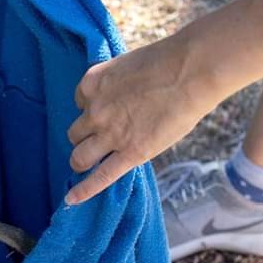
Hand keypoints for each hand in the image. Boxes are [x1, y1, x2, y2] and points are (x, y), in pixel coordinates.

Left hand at [63, 0, 262, 204]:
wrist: (191, 69)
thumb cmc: (169, 62)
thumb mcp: (129, 66)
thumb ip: (117, 85)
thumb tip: (122, 98)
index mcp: (92, 84)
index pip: (80, 102)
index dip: (93, 108)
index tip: (108, 109)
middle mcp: (95, 110)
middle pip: (75, 133)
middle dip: (86, 137)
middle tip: (101, 138)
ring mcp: (111, 133)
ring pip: (80, 157)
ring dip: (83, 160)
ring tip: (91, 163)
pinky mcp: (130, 152)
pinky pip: (100, 177)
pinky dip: (83, 191)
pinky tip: (72, 200)